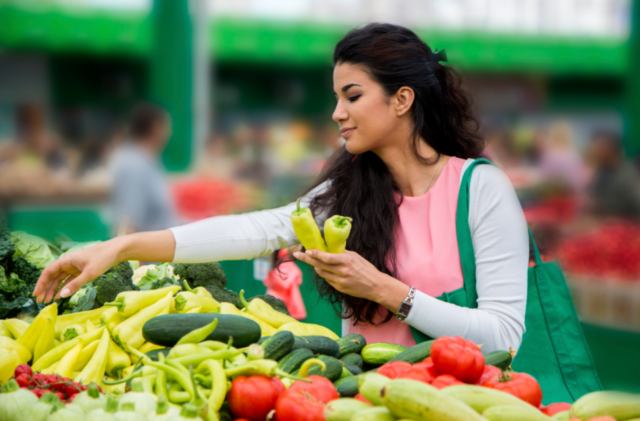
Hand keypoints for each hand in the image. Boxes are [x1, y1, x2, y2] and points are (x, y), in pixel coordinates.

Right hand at [33, 241, 120, 302]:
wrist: (116, 251)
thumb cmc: (103, 259)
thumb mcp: (89, 273)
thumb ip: (75, 285)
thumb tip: (61, 296)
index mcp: (66, 260)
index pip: (48, 272)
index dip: (40, 283)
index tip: (36, 294)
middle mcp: (68, 263)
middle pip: (52, 277)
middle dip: (45, 289)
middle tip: (40, 301)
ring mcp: (74, 267)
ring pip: (60, 279)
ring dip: (54, 289)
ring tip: (48, 301)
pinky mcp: (81, 270)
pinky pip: (69, 280)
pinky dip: (64, 288)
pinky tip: (60, 296)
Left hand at [293, 249, 409, 310]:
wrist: (375, 286)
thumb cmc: (366, 268)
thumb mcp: (355, 257)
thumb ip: (341, 253)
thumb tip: (329, 249)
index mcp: (346, 261)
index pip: (327, 257)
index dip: (315, 254)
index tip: (307, 250)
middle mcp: (342, 272)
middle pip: (320, 265)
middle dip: (307, 260)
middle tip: (297, 255)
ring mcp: (340, 281)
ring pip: (322, 273)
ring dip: (317, 267)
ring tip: (314, 262)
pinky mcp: (340, 288)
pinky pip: (328, 280)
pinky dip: (325, 274)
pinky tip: (328, 271)